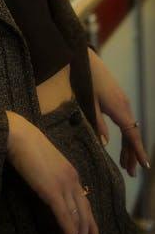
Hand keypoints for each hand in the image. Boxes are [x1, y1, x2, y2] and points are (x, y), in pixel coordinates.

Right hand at [7, 111, 101, 233]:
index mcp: (71, 173)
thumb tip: (50, 188)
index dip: (91, 223)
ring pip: (77, 219)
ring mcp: (64, 185)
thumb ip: (52, 176)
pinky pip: (64, 216)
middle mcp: (72, 180)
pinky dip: (68, 231)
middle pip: (85, 215)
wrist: (18, 135)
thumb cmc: (26, 145)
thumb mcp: (45, 162)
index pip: (85, 203)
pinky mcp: (52, 190)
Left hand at [87, 48, 149, 175]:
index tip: (145, 166)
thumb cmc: (87, 81)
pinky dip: (125, 136)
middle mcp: (125, 106)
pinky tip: (121, 145)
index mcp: (119, 109)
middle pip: (132, 135)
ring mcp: (123, 103)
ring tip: (124, 164)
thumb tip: (105, 143)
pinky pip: (126, 122)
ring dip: (128, 146)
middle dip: (133, 154)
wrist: (88, 61)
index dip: (138, 151)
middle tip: (130, 172)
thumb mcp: (90, 103)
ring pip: (130, 129)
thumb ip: (98, 123)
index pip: (132, 134)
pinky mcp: (119, 100)